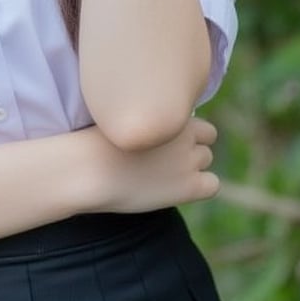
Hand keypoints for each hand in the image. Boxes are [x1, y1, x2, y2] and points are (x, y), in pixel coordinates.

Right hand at [73, 117, 219, 214]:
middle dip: (190, 146)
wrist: (88, 169)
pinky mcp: (189, 186)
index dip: (181, 130)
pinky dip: (200, 187)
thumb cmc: (93, 144)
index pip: (192, 116)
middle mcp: (185, 131)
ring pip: (205, 159)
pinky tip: (177, 190)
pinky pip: (211, 184)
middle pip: (205, 137)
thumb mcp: (121, 117)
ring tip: (163, 175)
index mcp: (169, 110)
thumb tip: (152, 124)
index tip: (164, 141)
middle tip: (165, 159)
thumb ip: (146, 117)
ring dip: (191, 166)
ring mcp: (189, 159)